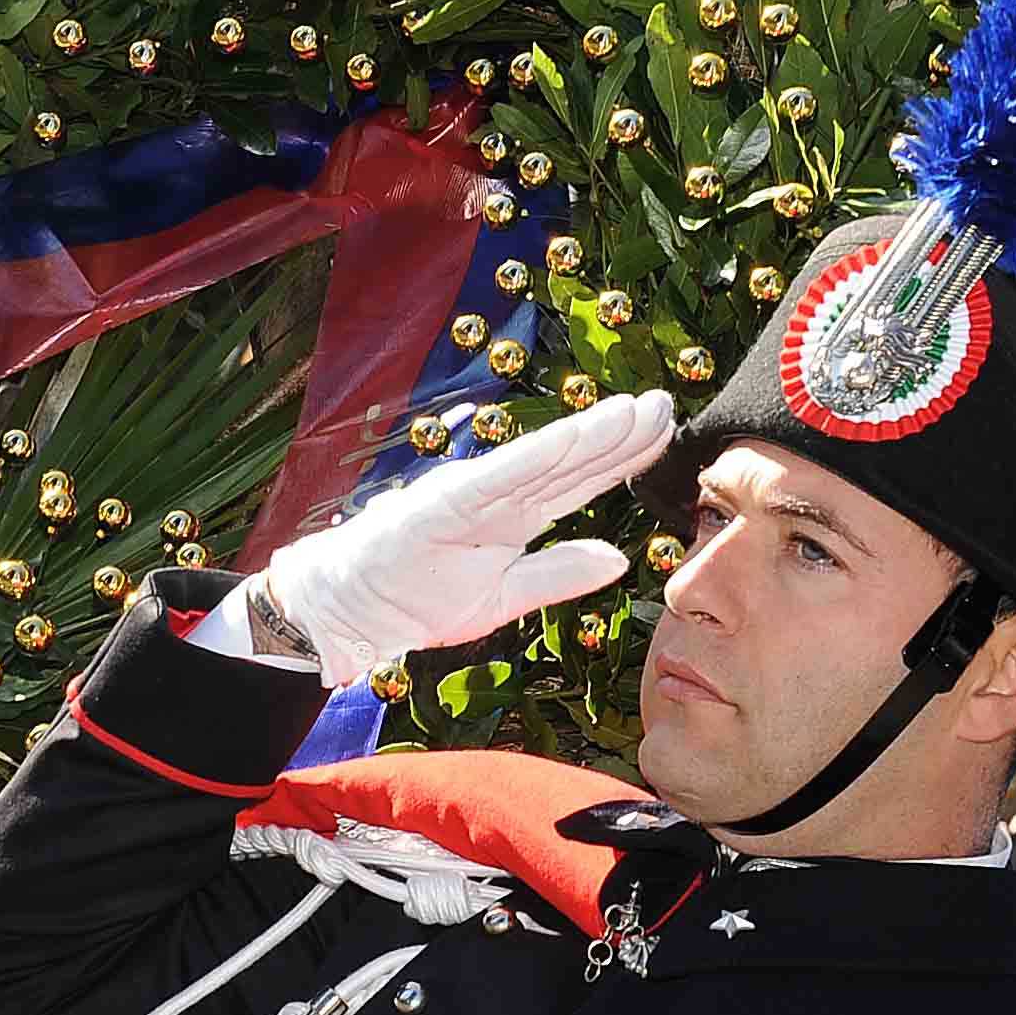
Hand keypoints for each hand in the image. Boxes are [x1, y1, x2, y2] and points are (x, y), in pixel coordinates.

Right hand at [253, 388, 678, 683]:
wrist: (348, 609)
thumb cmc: (417, 599)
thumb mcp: (503, 599)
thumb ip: (559, 576)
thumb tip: (619, 560)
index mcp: (512, 516)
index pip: (578, 481)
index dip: (622, 458)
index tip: (665, 434)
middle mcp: (497, 495)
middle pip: (571, 462)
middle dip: (621, 434)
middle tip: (667, 405)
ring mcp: (470, 494)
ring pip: (543, 461)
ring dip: (591, 435)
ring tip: (637, 411)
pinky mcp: (444, 504)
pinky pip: (499, 478)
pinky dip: (537, 456)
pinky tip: (575, 438)